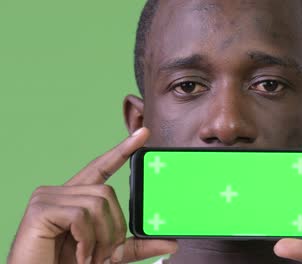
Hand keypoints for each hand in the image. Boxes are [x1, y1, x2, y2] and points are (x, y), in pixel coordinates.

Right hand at [8, 127, 177, 263]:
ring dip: (102, 237)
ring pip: (98, 203)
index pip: (102, 166)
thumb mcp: (109, 253)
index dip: (123, 149)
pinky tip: (79, 255)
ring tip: (90, 257)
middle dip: (114, 227)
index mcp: (75, 197)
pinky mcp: (41, 209)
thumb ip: (136, 245)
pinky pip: (81, 215)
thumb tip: (172, 243)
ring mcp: (47, 197)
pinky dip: (87, 240)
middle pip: (107, 192)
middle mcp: (59, 191)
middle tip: (106, 254)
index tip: (144, 133)